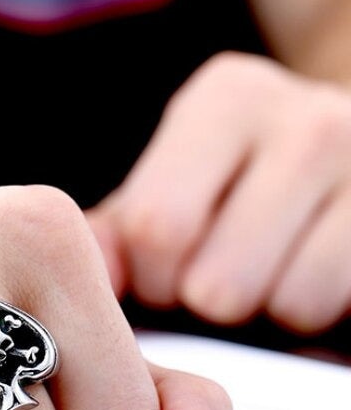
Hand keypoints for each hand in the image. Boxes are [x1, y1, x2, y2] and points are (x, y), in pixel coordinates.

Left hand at [89, 52, 350, 332]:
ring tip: (266, 267)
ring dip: (263, 307)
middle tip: (214, 275)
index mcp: (229, 97)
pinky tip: (306, 271)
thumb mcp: (170, 188)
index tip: (166, 266)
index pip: (155, 228)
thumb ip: (115, 229)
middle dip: (201, 299)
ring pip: (283, 304)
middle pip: (213, 279)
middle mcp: (307, 118)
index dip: (151, 274)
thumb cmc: (235, 185)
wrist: (341, 164)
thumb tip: (84, 271)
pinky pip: (329, 309)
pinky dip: (310, 312)